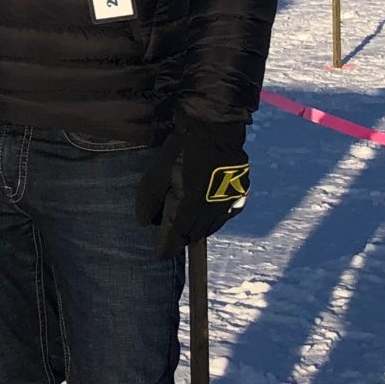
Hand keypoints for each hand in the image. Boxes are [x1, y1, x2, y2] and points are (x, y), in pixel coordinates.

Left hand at [132, 118, 250, 256]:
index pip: (177, 235)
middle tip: (171, 235)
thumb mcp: (157, 171)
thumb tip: (143, 223)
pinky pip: (227, 215)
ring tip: (187, 227)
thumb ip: (149, 198)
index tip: (160, 255)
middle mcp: (212, 209)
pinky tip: (209, 214)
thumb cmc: (182, 149)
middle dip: (181, 237)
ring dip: (198, 229)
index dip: (167, 247)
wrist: (215, 128)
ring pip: (212, 226)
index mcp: (190, 205)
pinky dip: (216, 219)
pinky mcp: (241, 193)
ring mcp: (229, 202)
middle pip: (194, 233)